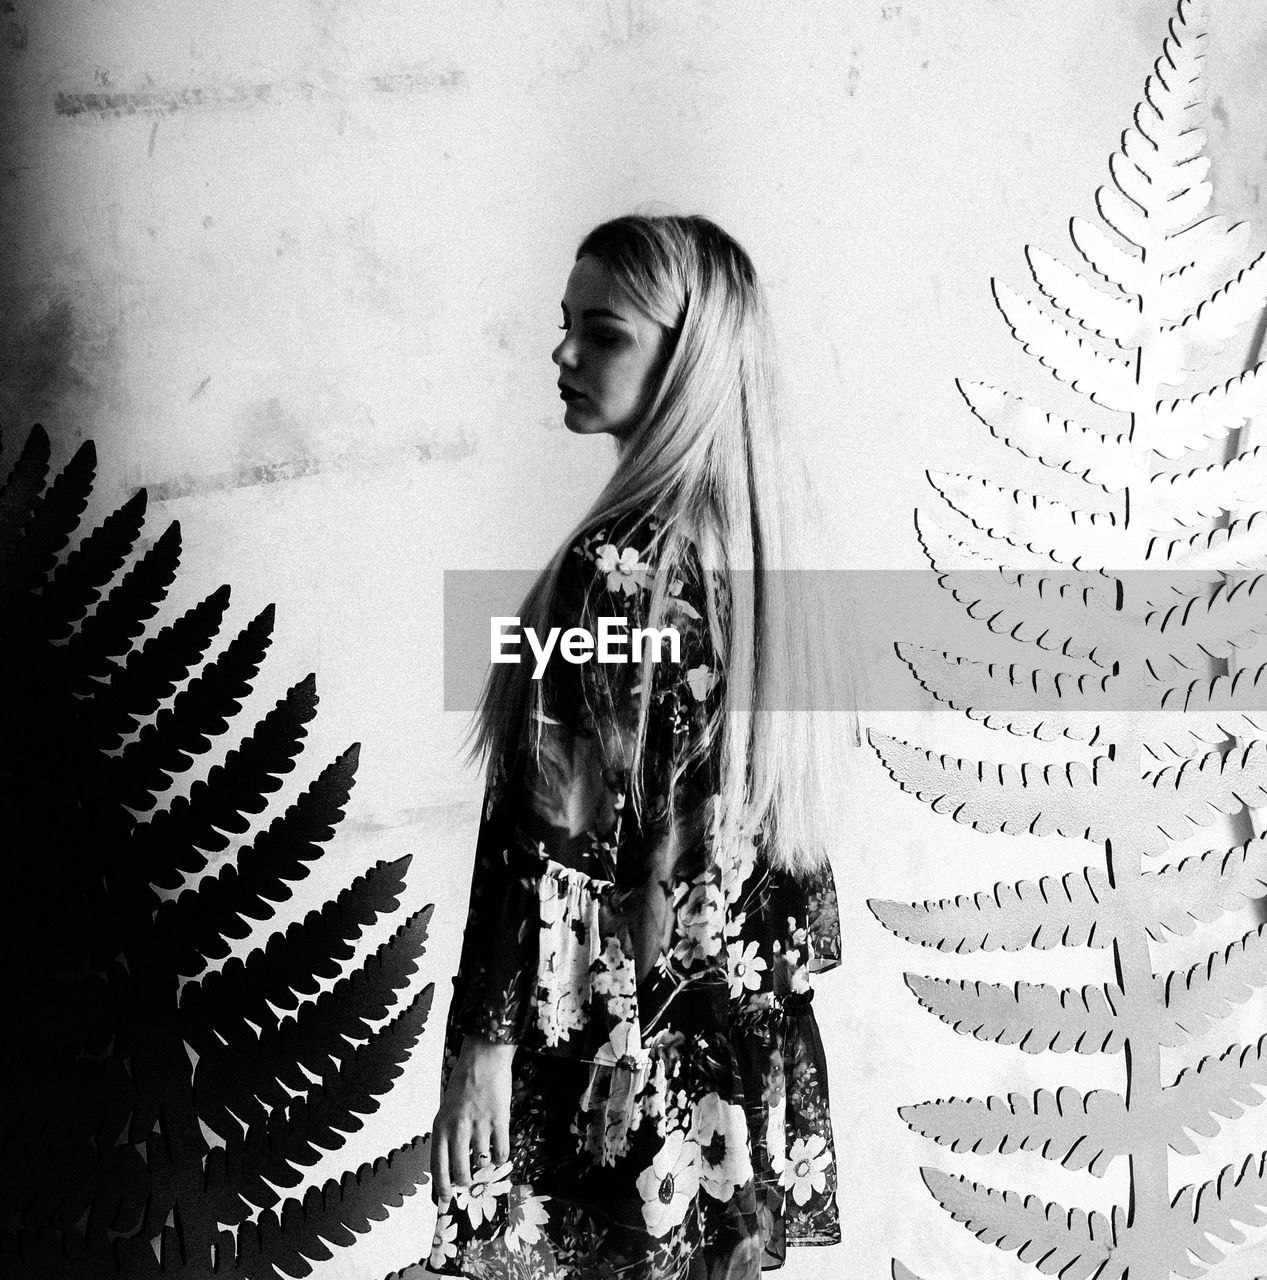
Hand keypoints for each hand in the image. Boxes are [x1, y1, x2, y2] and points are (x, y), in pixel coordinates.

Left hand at [430, 1036, 515, 1203]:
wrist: (483, 1058)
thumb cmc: (463, 1083)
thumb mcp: (446, 1109)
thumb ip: (447, 1135)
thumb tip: (451, 1165)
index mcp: (441, 1126)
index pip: (438, 1166)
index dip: (442, 1187)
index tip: (445, 1199)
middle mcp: (458, 1129)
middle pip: (461, 1171)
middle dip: (465, 1181)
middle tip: (468, 1181)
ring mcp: (479, 1125)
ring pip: (482, 1163)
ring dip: (484, 1166)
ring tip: (484, 1158)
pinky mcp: (499, 1120)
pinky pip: (501, 1151)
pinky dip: (501, 1157)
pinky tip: (499, 1151)